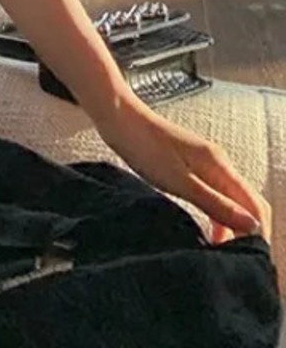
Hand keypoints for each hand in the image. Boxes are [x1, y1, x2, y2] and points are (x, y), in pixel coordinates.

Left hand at [92, 92, 271, 245]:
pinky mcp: (190, 166)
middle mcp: (219, 164)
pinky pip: (215, 194)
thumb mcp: (180, 182)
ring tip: (223, 253)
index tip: (250, 260)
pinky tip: (208, 233)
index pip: (256, 205)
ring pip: (231, 201)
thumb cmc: (144, 147)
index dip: (259, 234)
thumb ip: (216, 204)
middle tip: (238, 261)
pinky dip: (217, 215)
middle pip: (248, 204)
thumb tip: (253, 226)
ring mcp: (205, 164)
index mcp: (220, 166)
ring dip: (232, 226)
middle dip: (249, 233)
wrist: (118, 118)